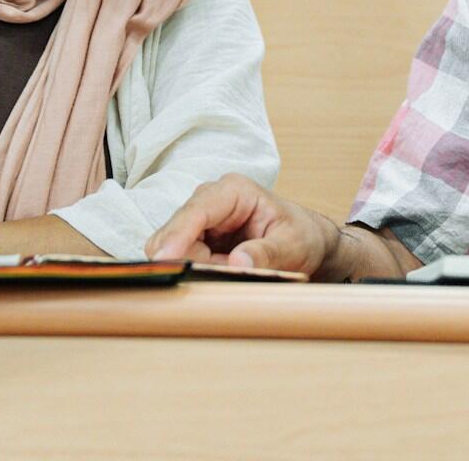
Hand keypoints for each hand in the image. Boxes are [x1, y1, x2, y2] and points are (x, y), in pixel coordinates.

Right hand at [145, 175, 336, 275]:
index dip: (177, 235)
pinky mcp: (197, 239)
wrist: (306, 243)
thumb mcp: (292, 246)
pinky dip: (195, 273)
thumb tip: (237, 263)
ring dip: (193, 269)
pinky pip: (181, 259)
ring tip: (228, 273)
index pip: (197, 211)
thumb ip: (266, 254)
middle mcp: (211, 200)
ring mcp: (201, 220)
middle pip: (177, 232)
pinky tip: (218, 275)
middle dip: (187, 260)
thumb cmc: (301, 237)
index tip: (163, 260)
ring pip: (174, 248)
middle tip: (218, 277)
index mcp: (234, 191)